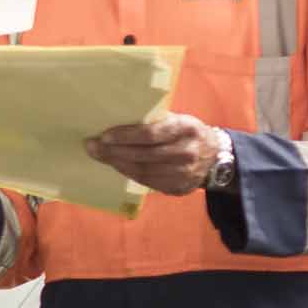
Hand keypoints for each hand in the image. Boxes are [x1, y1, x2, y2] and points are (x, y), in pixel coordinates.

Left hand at [87, 112, 226, 195]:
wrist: (214, 157)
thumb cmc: (188, 132)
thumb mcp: (179, 119)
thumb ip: (155, 121)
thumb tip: (118, 119)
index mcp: (186, 128)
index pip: (150, 134)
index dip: (125, 136)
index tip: (104, 136)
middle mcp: (187, 152)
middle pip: (143, 154)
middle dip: (114, 152)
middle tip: (92, 147)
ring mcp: (184, 173)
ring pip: (143, 171)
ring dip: (118, 164)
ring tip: (101, 156)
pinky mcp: (179, 187)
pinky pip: (148, 182)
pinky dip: (130, 174)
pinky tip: (118, 166)